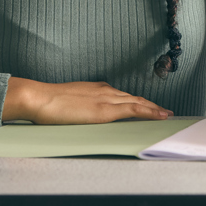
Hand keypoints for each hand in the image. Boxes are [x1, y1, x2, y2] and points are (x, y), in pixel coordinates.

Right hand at [3, 78, 170, 123]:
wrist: (38, 98)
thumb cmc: (46, 103)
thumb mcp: (68, 103)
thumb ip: (79, 108)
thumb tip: (82, 115)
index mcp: (96, 90)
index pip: (123, 97)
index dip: (138, 103)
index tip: (148, 107)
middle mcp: (105, 91)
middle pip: (134, 99)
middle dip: (151, 106)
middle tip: (165, 112)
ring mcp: (107, 99)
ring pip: (138, 103)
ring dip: (154, 109)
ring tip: (167, 115)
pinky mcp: (105, 110)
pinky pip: (134, 110)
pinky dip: (150, 112)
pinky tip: (161, 115)